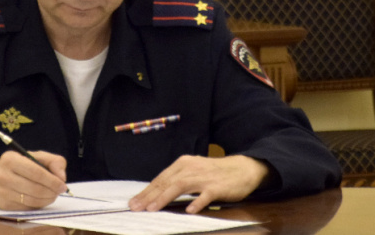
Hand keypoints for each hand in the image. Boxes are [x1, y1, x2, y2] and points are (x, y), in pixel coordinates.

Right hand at [0, 149, 68, 209]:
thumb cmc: (17, 166)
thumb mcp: (33, 156)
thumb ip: (52, 161)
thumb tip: (61, 177)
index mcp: (11, 159)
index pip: (37, 172)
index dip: (52, 181)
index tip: (63, 185)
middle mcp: (3, 175)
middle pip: (35, 189)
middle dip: (52, 192)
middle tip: (59, 192)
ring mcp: (2, 192)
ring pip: (32, 200)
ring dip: (47, 200)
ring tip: (52, 195)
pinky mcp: (3, 205)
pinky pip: (27, 207)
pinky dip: (38, 205)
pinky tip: (41, 199)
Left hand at [128, 154, 268, 213]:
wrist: (242, 169)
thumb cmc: (214, 173)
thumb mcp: (193, 172)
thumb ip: (177, 181)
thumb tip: (156, 195)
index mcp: (183, 164)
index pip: (160, 179)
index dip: (146, 191)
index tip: (133, 203)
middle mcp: (191, 168)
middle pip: (166, 182)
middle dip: (149, 196)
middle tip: (136, 208)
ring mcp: (204, 177)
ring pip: (180, 186)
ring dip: (164, 198)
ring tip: (153, 209)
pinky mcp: (217, 187)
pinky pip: (205, 195)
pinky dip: (197, 202)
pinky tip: (189, 211)